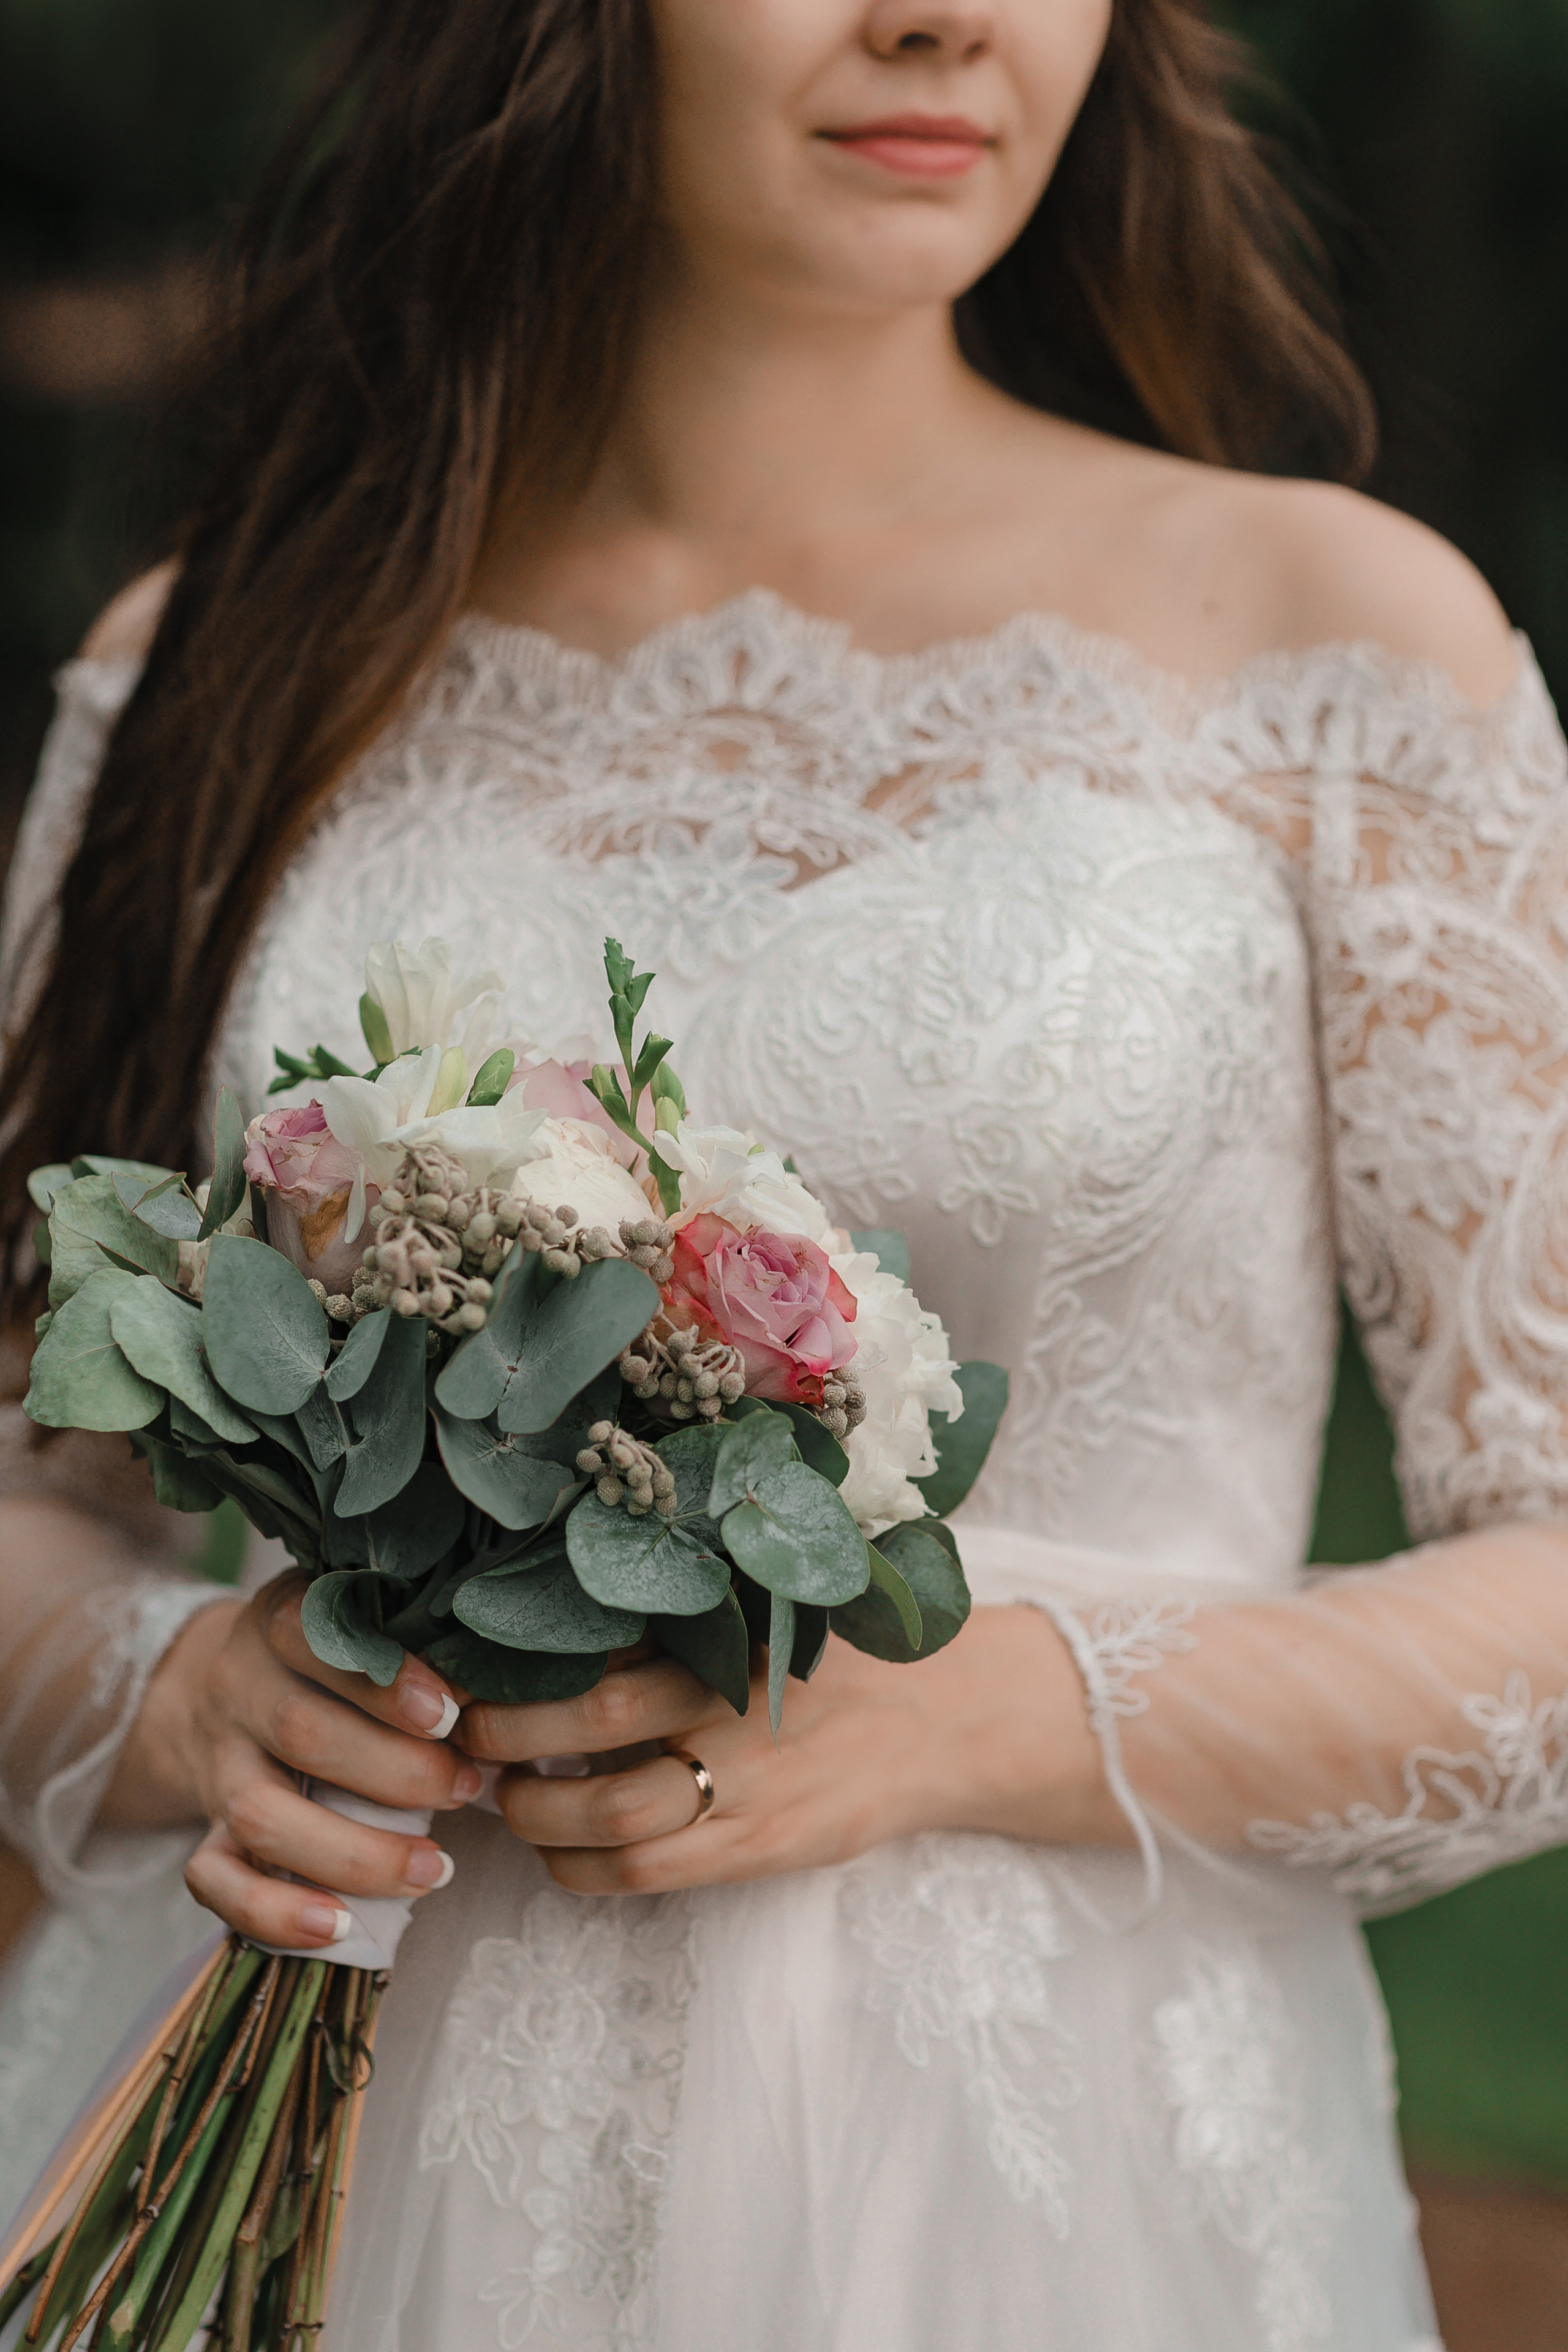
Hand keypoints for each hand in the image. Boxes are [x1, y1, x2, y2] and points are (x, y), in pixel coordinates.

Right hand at [104, 1571, 479, 1948]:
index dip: (384, 1684)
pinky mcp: (206, 1832)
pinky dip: (274, 1913)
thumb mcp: (361, 1625)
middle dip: (395, 1771)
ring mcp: (219, 1766)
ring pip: (261, 1814)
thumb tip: (497, 1690)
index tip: (449, 1715)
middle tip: (467, 1788)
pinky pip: (215, 1881)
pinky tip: (342, 1928)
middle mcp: (240, 1691)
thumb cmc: (329, 1659)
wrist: (221, 1690)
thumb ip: (413, 1645)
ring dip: (354, 1853)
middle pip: (301, 1733)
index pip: (316, 1640)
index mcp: (280, 1624)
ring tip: (433, 1869)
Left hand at [460, 1604, 1123, 1894]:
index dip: (530, 1655)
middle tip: (463, 1736)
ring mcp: (754, 1784)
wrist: (950, 1720)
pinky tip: (556, 1854)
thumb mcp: (775, 1603)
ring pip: (615, 1815)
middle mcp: (740, 1703)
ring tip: (502, 1801)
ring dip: (539, 1813)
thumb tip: (565, 1598)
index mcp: (740, 1626)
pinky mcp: (764, 1848)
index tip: (472, 1659)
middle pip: (598, 1721)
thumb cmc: (845, 1649)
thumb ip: (691, 1605)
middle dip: (512, 1735)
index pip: (613, 1635)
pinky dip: (584, 1870)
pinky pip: (650, 1875)